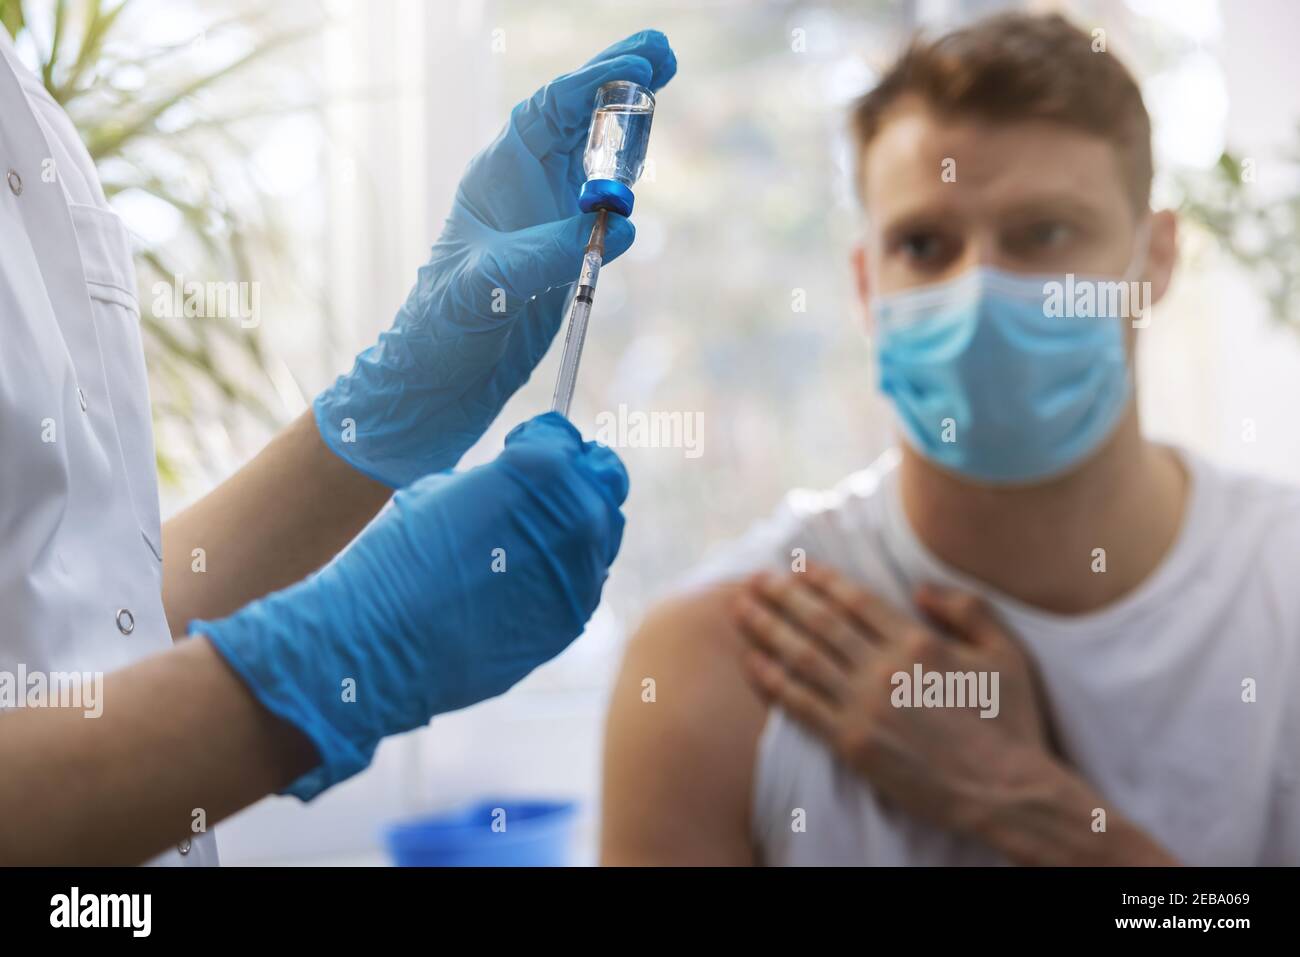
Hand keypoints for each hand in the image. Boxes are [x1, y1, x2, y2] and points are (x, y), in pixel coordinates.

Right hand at [193, 413, 628, 799]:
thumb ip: (500, 479)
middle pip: (603, 481)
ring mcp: (582, 572)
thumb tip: (521, 484)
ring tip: (521, 543)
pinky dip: (560, 575)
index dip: (539, 441)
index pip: (564, 437)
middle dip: (574, 480)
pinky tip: (516, 584)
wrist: (381, 642)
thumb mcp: (444, 489)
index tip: (522, 452)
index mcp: (544, 469)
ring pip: (599, 536)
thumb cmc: (398, 556)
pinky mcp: (574, 618)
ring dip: (572, 530)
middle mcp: (579, 516)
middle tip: (536, 494)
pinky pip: (582, 582)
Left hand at [314, 31, 677, 487]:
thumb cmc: (444, 328)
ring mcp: (547, 216)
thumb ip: (548, 253)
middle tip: (666, 55)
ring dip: (627, 128)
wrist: (442, 379)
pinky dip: (627, 186)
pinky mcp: (565, 250)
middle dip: (619, 84)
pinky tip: (641, 173)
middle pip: (579, 118)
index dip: (597, 80)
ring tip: (659, 91)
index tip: (641, 62)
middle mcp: (524, 186)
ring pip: (595, 155)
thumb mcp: (489, 287)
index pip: (552, 110)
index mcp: (498, 175)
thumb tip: (619, 226)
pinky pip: (604, 206)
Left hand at [733, 561, 1054, 836]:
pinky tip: (751, 662)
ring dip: (767, 629)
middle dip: (783, 596)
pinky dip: (771, 681)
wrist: (1007, 793)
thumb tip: (920, 589)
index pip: (856, 601)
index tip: (797, 567)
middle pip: (820, 622)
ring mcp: (864, 708)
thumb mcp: (1007, 653)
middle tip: (753, 579)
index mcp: (918, 643)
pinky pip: (800, 706)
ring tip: (739, 610)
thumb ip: (967, 610)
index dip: (822, 580)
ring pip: (802, 657)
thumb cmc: (1012, 723)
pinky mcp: (851, 744)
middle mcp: (884, 669)